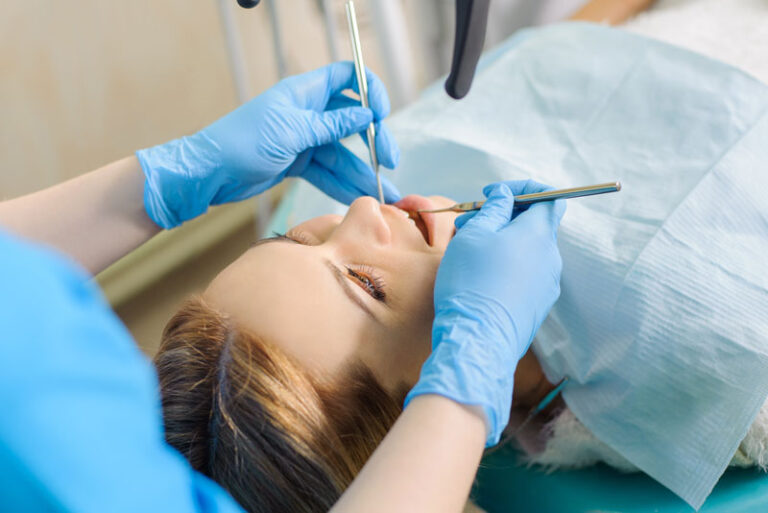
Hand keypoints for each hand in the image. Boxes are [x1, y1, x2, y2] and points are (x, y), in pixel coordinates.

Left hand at [137, 62, 400, 228]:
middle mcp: (307, 113)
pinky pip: (327, 172)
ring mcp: (303, 139)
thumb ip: (332, 125)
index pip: (346, 78)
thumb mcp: (292, 132)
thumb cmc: (242, 142)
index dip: (369, 91)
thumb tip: (366, 115)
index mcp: (305, 93)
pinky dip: (342, 184)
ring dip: (362, 172)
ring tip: (383, 195)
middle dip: (373, 141)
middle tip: (389, 162)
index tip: (383, 114)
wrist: (210, 172)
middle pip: (352, 121)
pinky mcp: (298, 163)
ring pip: (342, 153)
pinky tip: (359, 196)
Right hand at [405, 180, 565, 445]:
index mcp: (539, 234)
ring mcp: (547, 285)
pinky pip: (525, 275)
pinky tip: (480, 277)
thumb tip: (506, 196)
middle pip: (534, 225)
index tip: (493, 194)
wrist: (477, 339)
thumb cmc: (472, 281)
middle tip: (469, 222)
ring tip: (469, 251)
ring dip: (501, 243)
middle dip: (502, 217)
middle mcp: (551, 258)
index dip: (522, 190)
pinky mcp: (537, 306)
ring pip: (527, 251)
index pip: (548, 197)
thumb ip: (494, 209)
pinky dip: (506, 266)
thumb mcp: (475, 234)